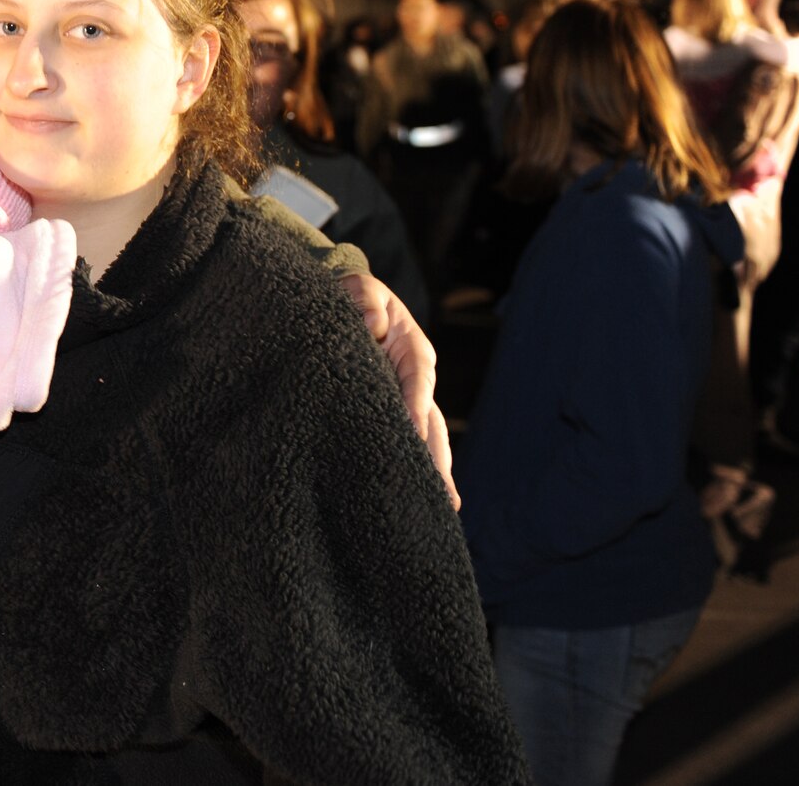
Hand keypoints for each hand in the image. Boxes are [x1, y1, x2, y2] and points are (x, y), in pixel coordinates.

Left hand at [340, 274, 457, 509]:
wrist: (350, 303)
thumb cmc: (355, 297)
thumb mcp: (359, 288)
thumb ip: (364, 299)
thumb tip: (370, 324)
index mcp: (413, 351)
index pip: (417, 384)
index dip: (416, 409)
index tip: (414, 438)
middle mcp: (417, 380)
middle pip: (431, 424)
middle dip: (438, 461)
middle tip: (448, 501)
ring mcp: (406, 398)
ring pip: (424, 439)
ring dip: (431, 471)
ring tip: (443, 510)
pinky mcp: (390, 410)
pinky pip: (402, 439)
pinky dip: (410, 465)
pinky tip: (412, 495)